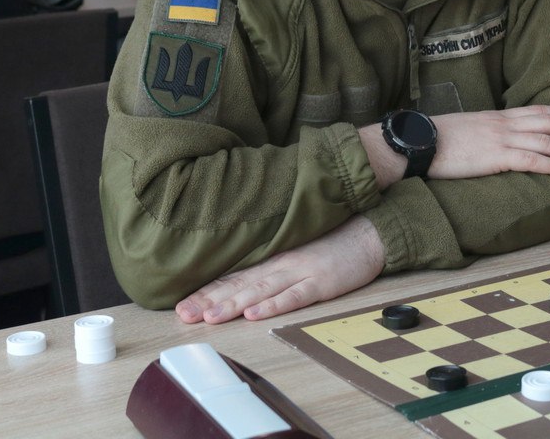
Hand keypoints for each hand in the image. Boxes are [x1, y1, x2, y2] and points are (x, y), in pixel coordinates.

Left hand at [174, 216, 384, 323]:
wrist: (368, 233)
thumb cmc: (332, 244)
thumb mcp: (295, 252)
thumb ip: (270, 266)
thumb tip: (239, 283)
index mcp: (273, 259)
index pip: (233, 277)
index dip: (206, 291)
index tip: (181, 306)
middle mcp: (281, 265)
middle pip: (239, 285)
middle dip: (209, 300)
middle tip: (184, 314)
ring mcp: (300, 273)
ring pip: (260, 291)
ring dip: (233, 304)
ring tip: (210, 316)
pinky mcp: (321, 282)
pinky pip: (294, 296)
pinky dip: (274, 305)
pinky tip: (256, 314)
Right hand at [431, 106, 549, 177]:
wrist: (419, 141)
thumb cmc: (437, 138)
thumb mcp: (467, 128)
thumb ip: (486, 132)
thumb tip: (496, 140)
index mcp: (497, 116)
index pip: (537, 110)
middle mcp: (504, 124)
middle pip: (549, 122)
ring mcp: (501, 139)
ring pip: (546, 141)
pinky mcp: (495, 157)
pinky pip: (530, 160)